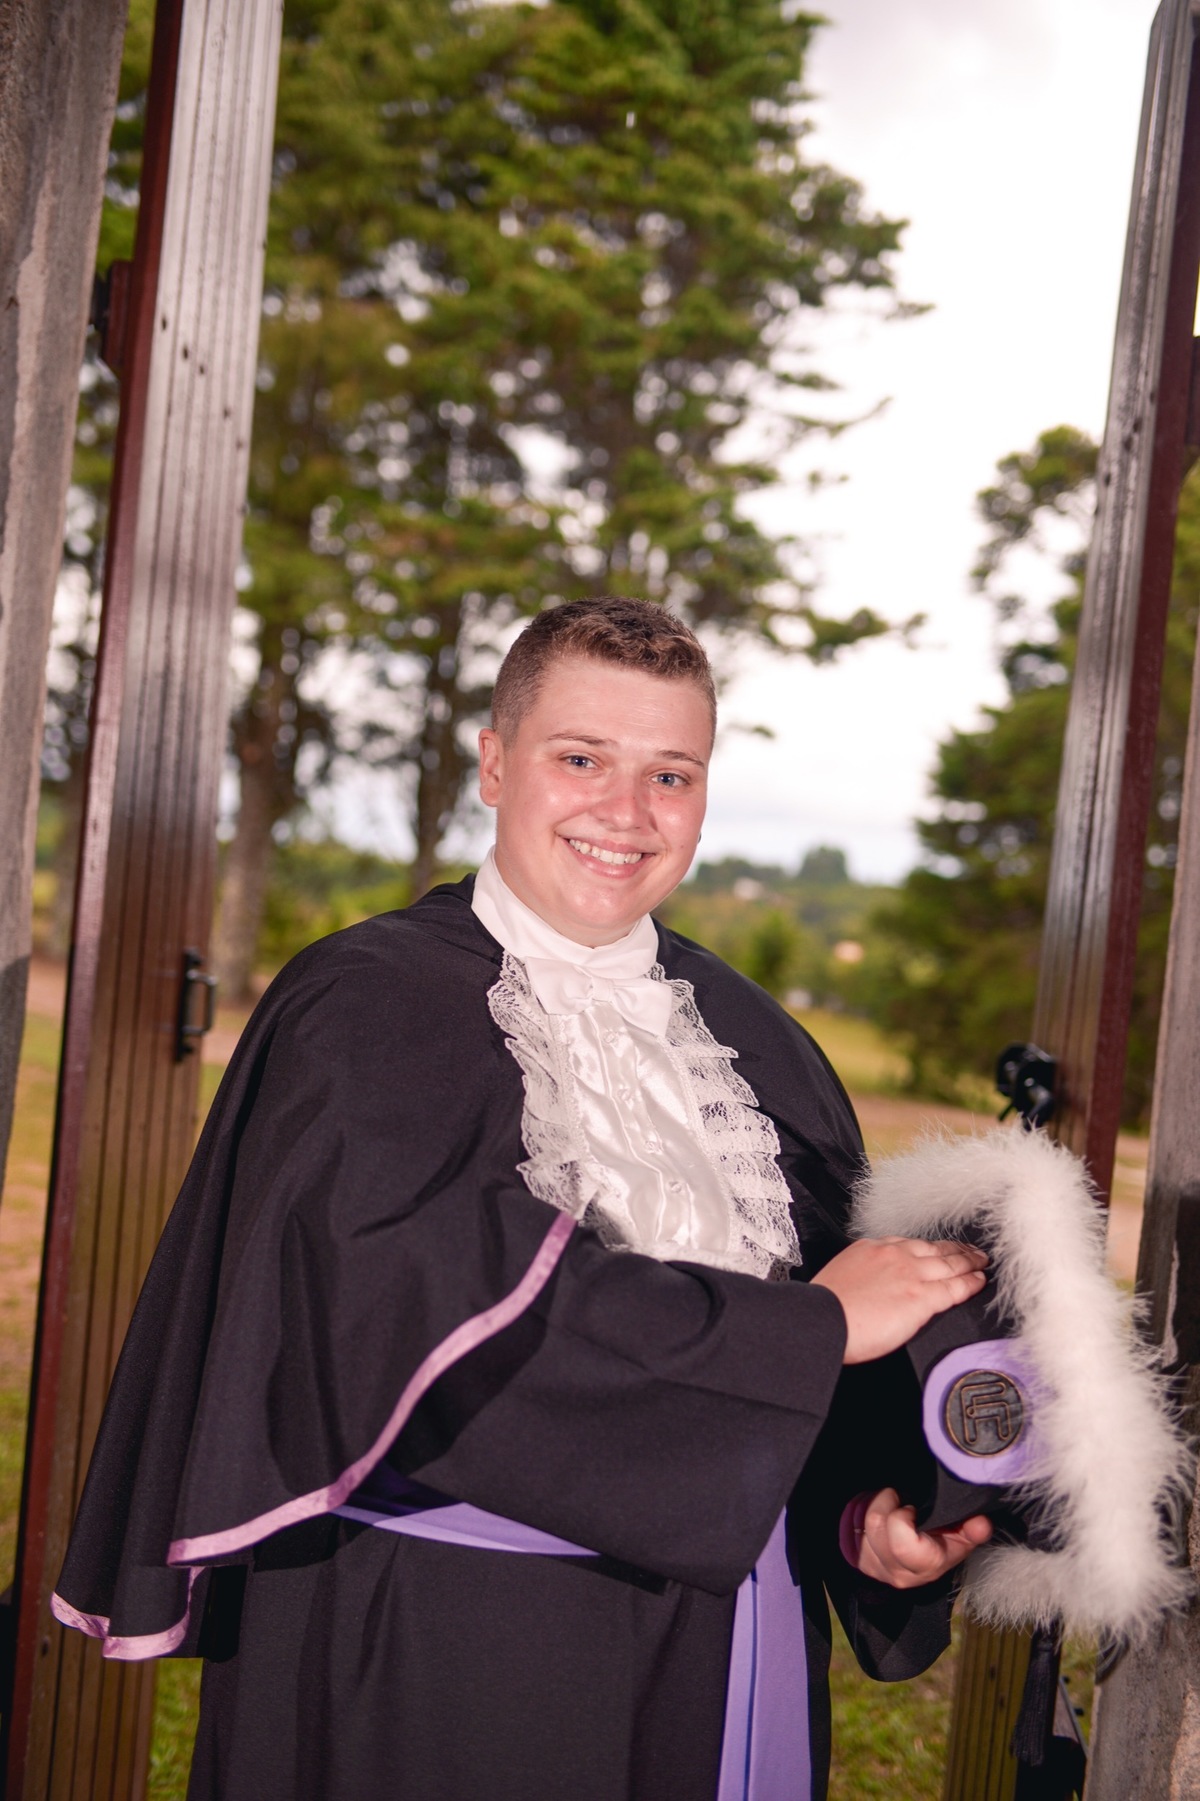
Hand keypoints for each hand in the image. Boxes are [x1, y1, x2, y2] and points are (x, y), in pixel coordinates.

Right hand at [811, 1236, 987, 1362]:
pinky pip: (955, 1287)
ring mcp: (911, 1274)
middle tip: (970, 1249)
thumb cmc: (826, 1307)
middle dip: (955, 1248)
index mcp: (872, 1248)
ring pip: (950, 1263)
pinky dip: (971, 1282)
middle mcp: (895, 1255)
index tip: (936, 1248)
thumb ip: (865, 1274)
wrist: (823, 1320)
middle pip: (934, 1249)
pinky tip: (979, 1281)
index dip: (928, 1247)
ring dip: (969, 1261)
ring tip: (982, 1262)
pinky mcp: (923, 1297)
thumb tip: (873, 1286)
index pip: (909, 1244)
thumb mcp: (844, 1275)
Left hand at [848, 1487, 992, 1587]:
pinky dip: (859, 1512)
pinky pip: (850, 1528)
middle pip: (878, 1526)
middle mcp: (899, 1573)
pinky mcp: (859, 1562)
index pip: (903, 1545)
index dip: (902, 1518)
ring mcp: (876, 1569)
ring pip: (862, 1525)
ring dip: (873, 1504)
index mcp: (925, 1566)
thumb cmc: (942, 1542)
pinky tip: (875, 1510)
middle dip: (887, 1502)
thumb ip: (972, 1530)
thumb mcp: (961, 1537)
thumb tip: (981, 1523)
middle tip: (899, 1499)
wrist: (918, 1562)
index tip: (911, 1507)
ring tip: (889, 1503)